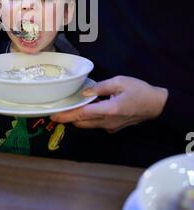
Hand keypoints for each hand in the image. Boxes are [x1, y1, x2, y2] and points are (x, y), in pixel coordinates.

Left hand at [51, 75, 167, 132]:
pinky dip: (89, 118)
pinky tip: (88, 108)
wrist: (156, 105)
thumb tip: (84, 92)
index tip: (54, 115)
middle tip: (56, 112)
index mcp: (109, 110)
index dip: (66, 115)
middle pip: (82, 123)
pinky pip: (96, 124)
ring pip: (88, 125)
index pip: (82, 114)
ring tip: (69, 108)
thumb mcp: (119, 82)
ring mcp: (111, 127)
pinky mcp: (114, 127)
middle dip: (68, 118)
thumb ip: (100, 87)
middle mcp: (107, 122)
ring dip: (78, 118)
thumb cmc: (139, 90)